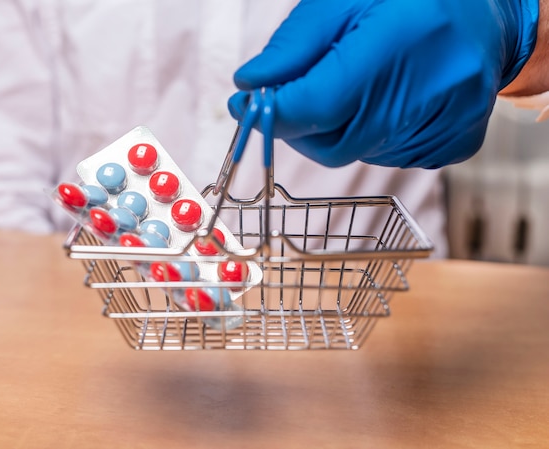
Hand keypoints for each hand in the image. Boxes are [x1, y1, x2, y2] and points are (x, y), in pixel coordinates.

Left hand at [228, 0, 538, 168]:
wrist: (484, 15)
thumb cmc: (409, 0)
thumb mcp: (342, 1)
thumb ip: (294, 47)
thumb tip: (250, 86)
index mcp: (401, 43)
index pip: (319, 105)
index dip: (275, 113)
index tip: (246, 106)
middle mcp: (430, 93)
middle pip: (330, 141)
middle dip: (299, 124)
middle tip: (292, 95)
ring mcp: (445, 126)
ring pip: (354, 152)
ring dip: (334, 128)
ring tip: (354, 84)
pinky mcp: (452, 146)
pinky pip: (383, 155)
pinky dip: (366, 136)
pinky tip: (381, 102)